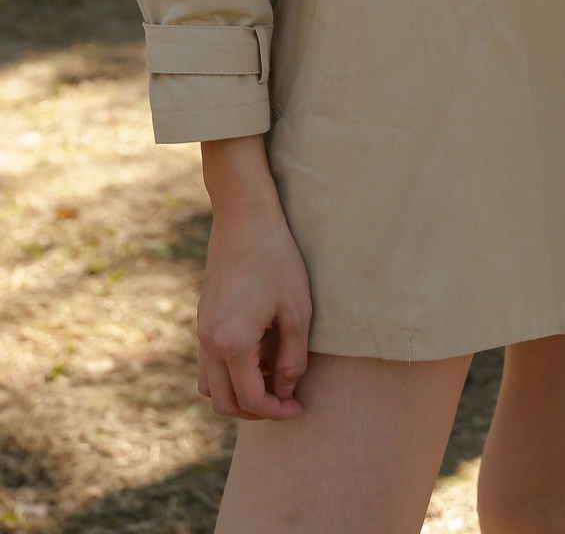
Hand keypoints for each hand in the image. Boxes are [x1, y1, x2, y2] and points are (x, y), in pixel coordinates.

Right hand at [196, 137, 312, 419]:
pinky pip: (208, 364)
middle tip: (284, 401)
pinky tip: (257, 355)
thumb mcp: (296, 310)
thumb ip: (292, 358)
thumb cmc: (277, 259)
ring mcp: (201, 330)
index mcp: (232, 343)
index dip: (276, 411)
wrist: (244, 217)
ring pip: (209, 386)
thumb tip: (285, 391)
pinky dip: (228, 373)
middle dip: (254, 410)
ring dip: (237, 394)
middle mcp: (209, 343)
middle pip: (223, 403)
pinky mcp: (202, 318)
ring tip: (269, 378)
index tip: (298, 408)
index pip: (251, 399)